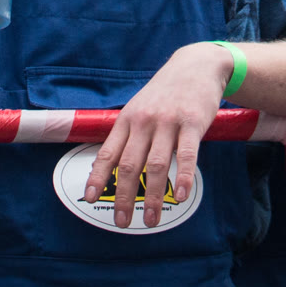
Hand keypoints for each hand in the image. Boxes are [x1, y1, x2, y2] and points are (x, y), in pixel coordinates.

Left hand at [84, 42, 226, 228]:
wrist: (196, 65)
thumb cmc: (165, 92)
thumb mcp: (140, 107)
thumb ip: (128, 134)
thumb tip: (109, 164)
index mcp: (128, 120)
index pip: (108, 153)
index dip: (97, 177)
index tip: (88, 198)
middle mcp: (144, 122)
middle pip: (129, 164)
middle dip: (122, 196)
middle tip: (121, 221)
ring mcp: (168, 122)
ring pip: (156, 165)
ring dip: (151, 195)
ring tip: (150, 219)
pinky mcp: (193, 122)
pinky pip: (187, 154)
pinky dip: (183, 177)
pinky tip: (180, 195)